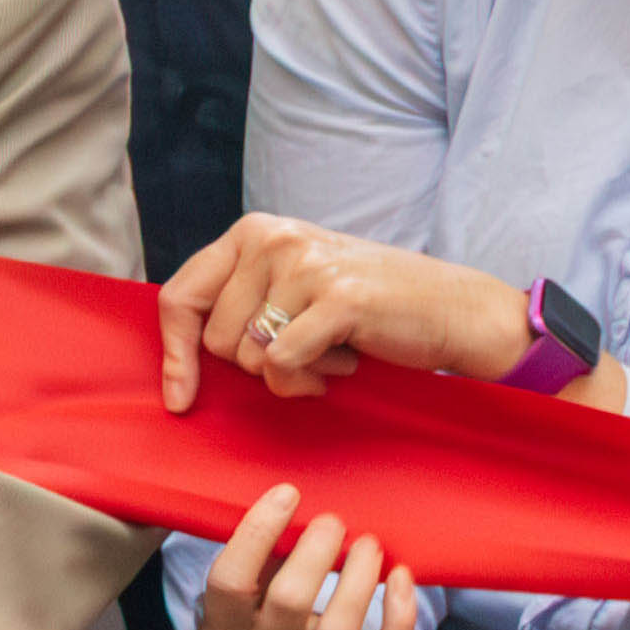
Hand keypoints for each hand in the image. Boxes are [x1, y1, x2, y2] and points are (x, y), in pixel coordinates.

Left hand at [160, 216, 611, 410]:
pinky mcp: (336, 299)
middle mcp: (272, 239)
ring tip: (331, 350)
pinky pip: (281, 364)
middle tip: (306, 350)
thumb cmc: (368, 308)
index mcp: (254, 232)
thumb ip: (239, 300)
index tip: (179, 397)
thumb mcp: (293, 286)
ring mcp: (305, 266)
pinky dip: (307, 380)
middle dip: (254, 364)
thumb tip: (178, 353)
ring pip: (247, 355)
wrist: (456, 311)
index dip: (174, 352)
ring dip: (289, 372)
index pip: (180, 295)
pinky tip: (343, 361)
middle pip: (213, 338)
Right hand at [189, 483, 422, 629]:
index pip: (230, 584)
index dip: (257, 533)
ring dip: (359, 577)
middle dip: (317, 551)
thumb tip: (285, 522)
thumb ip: (248, 586)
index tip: (284, 495)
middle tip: (331, 522)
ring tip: (367, 544)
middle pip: (291, 603)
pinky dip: (400, 616)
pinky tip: (401, 578)